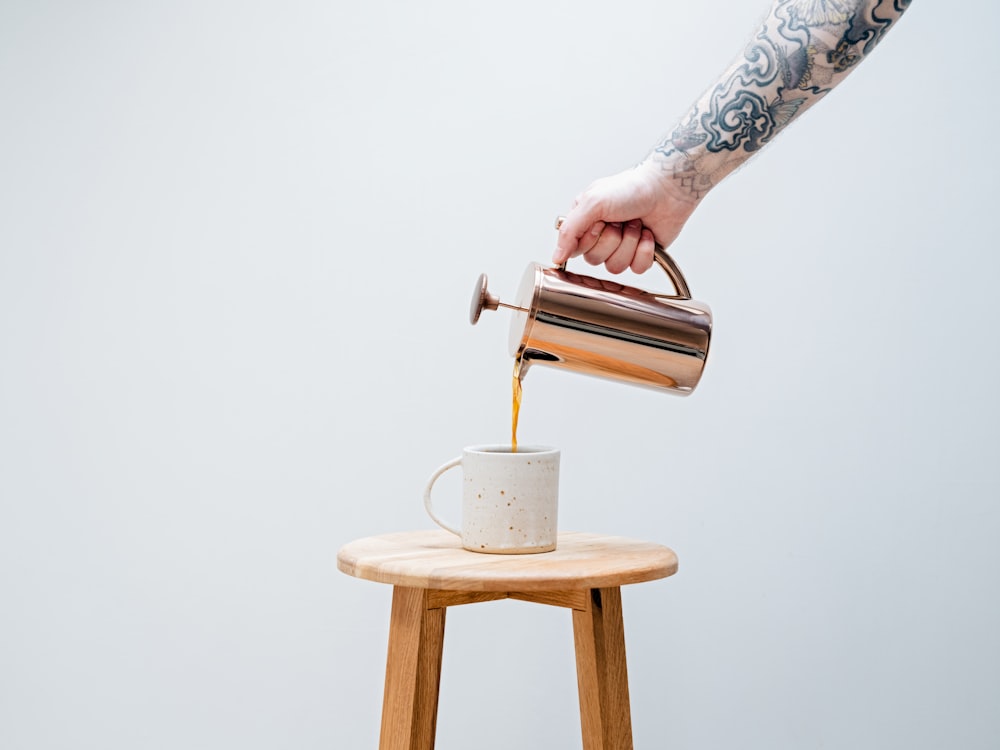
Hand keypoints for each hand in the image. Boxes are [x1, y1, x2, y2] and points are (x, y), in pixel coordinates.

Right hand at [553, 160, 699, 273]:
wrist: (667, 189)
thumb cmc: (631, 188)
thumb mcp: (592, 203)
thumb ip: (568, 232)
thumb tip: (556, 257)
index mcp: (584, 222)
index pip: (574, 249)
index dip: (589, 240)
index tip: (600, 223)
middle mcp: (600, 236)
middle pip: (595, 260)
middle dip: (612, 240)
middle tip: (620, 220)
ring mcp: (621, 246)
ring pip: (615, 267)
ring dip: (629, 244)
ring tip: (636, 224)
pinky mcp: (640, 254)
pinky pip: (637, 269)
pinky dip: (645, 251)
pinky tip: (648, 234)